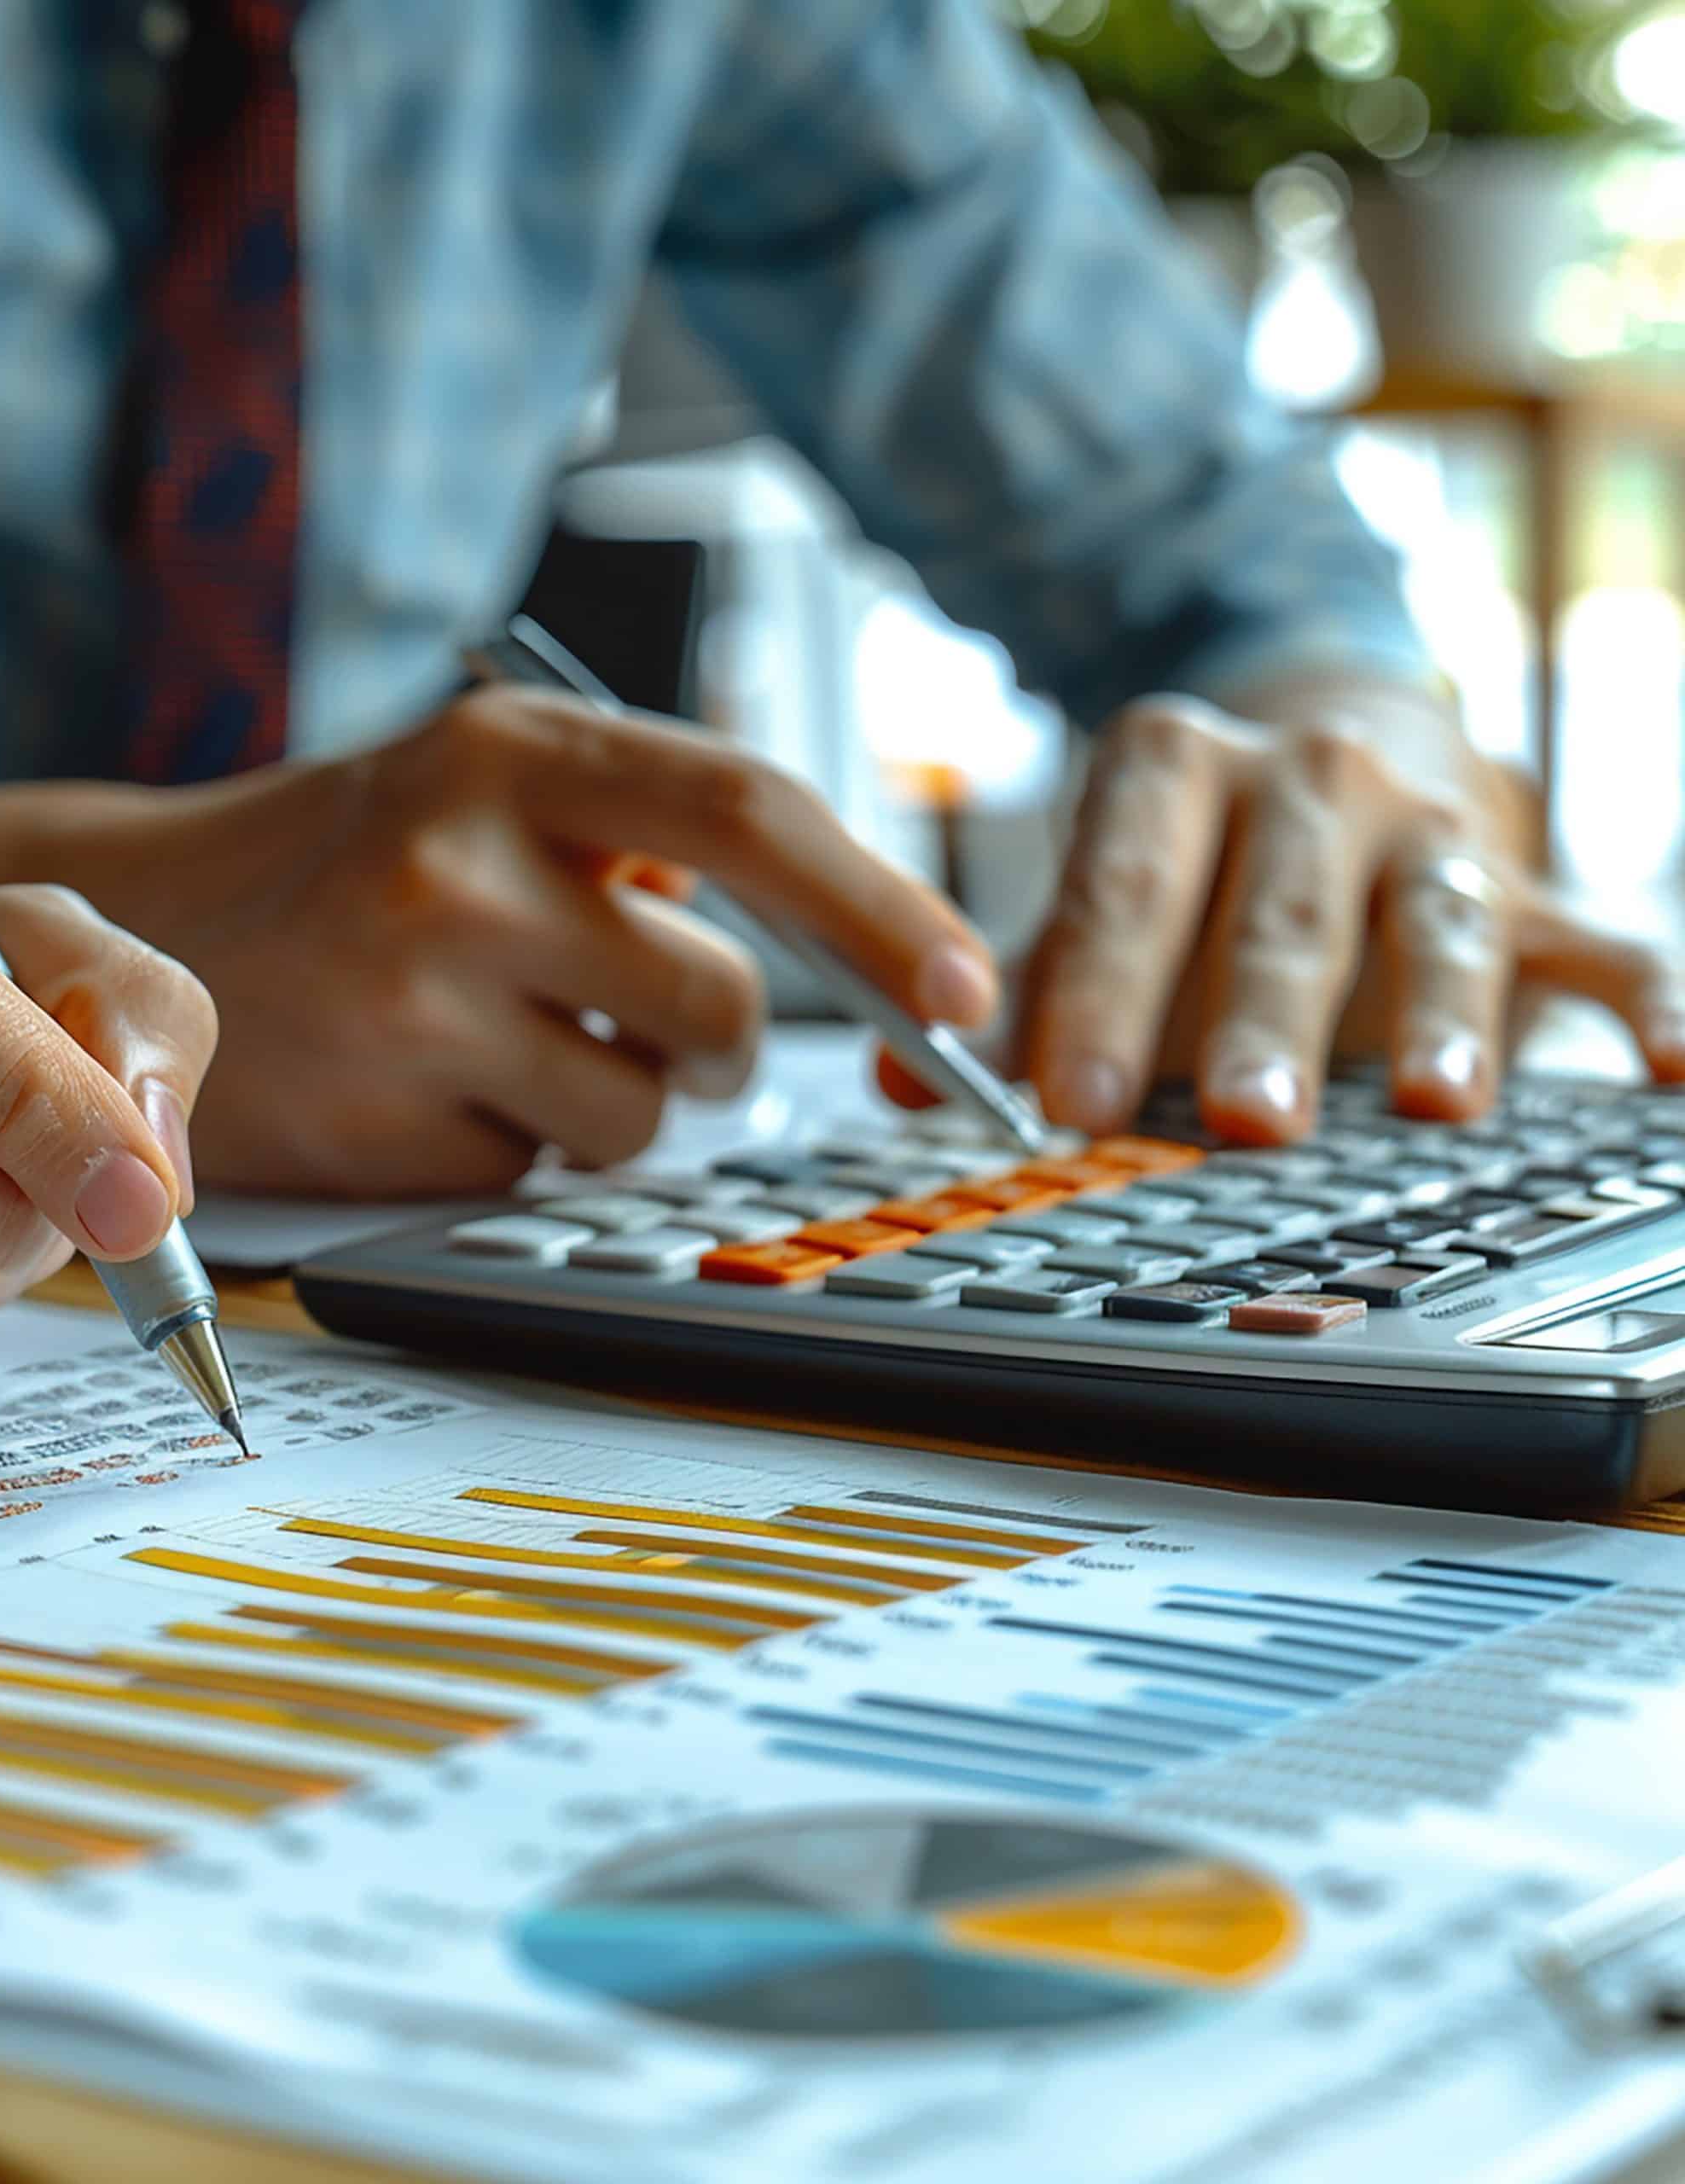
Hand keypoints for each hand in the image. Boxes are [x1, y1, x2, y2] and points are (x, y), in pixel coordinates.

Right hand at [24, 688, 993, 1194]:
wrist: (139, 926)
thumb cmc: (361, 856)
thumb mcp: (493, 784)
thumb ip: (652, 832)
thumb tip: (857, 933)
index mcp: (514, 748)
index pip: (749, 816)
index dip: (880, 909)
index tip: (968, 994)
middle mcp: (461, 861)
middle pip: (719, 1006)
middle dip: (718, 1042)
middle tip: (657, 1021)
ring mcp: (412, 999)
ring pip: (644, 1112)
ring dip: (615, 1095)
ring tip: (502, 1035)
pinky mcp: (379, 1124)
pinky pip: (540, 1168)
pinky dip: (517, 1141)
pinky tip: (429, 1084)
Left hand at [1018, 682, 1684, 1142]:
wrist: (1334, 764)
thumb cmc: (1193, 865)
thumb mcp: (1098, 903)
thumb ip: (1017, 986)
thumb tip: (898, 1090)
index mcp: (1173, 768)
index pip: (1127, 880)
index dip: (1099, 990)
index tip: (1071, 1098)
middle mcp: (1311, 778)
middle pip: (1284, 908)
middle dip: (1263, 1019)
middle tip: (1245, 1120)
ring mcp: (1432, 834)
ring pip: (1439, 922)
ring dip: (1443, 1013)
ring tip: (1435, 1106)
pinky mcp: (1536, 893)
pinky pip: (1610, 946)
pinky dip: (1649, 1004)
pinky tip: (1666, 1073)